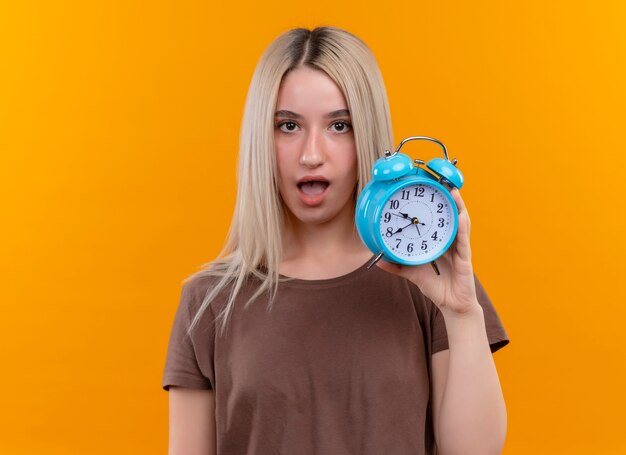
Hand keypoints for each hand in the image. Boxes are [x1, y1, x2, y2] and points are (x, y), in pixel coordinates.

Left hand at [376, 188, 478, 315]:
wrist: (452, 305)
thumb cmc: (435, 286)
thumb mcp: (412, 272)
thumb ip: (396, 265)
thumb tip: (376, 260)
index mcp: (440, 240)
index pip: (437, 217)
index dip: (434, 201)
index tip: (426, 185)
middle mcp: (451, 240)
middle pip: (450, 214)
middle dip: (447, 197)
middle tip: (440, 179)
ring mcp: (460, 247)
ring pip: (460, 221)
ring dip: (457, 205)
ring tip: (452, 190)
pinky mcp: (465, 257)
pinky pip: (464, 239)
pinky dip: (462, 226)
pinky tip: (460, 216)